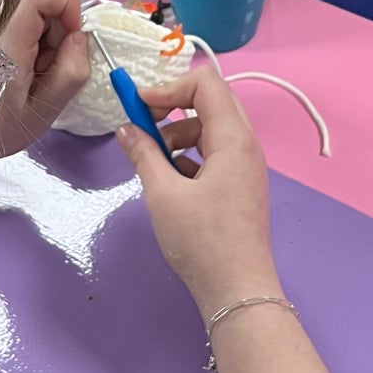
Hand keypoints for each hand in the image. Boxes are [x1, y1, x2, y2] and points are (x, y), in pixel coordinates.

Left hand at [0, 0, 88, 173]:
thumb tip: (79, 39)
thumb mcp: (42, 110)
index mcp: (9, 33)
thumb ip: (71, 71)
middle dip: (55, 35)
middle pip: (42, 4)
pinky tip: (11, 74)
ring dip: (38, 43)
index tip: (70, 46)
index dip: (70, 15)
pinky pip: (11, 27)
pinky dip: (21, 46)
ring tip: (25, 78)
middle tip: (44, 73)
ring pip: (28, 16)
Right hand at [117, 68, 280, 319]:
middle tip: (143, 126)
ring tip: (154, 162)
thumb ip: (143, 154)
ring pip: (211, 130)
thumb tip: (126, 129)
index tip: (138, 105)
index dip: (168, 86)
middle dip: (172, 108)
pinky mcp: (241, 186)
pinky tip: (171, 182)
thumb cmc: (201, 240)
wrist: (237, 289)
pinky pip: (215, 154)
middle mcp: (246, 145)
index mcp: (233, 139)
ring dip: (179, 135)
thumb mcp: (162, 194)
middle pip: (211, 103)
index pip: (206, 83)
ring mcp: (247, 167)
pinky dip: (190, 157)